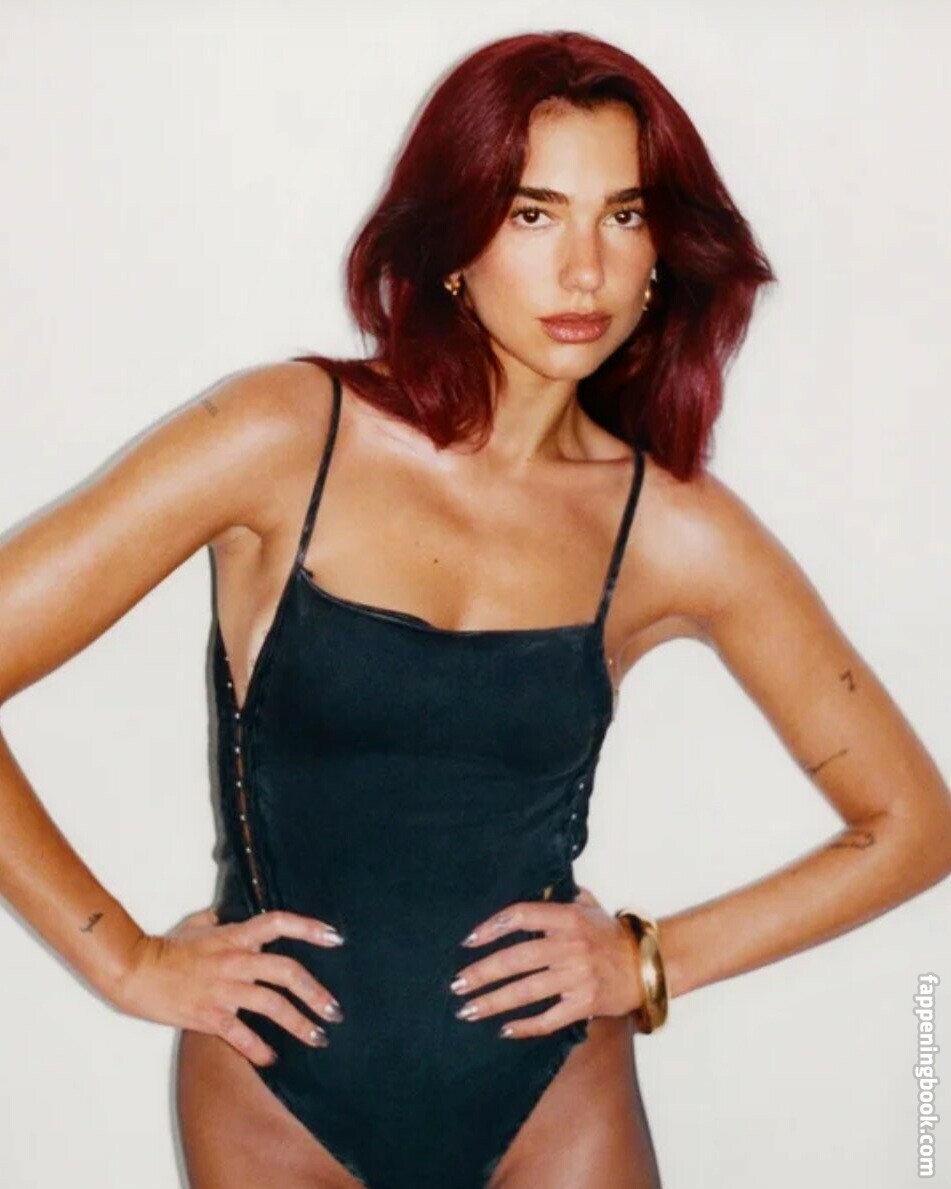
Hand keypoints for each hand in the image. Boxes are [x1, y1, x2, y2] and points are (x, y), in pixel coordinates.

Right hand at [111, 905, 346, 1066]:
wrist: (134, 971)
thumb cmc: (164, 947)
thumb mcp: (196, 924)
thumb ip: (218, 920)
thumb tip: (226, 914)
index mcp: (234, 936)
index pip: (278, 923)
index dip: (309, 928)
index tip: (334, 938)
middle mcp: (234, 961)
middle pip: (285, 971)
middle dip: (315, 992)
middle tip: (335, 1010)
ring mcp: (222, 989)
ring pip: (271, 1005)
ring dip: (298, 1024)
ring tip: (318, 1037)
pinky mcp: (208, 1015)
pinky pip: (240, 1034)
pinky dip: (258, 1049)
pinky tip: (272, 1059)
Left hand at [451, 886, 642, 1038]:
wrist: (646, 965)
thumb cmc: (610, 935)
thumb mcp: (587, 906)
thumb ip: (557, 897)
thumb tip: (528, 887)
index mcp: (568, 918)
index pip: (522, 916)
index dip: (492, 927)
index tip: (468, 940)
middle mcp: (571, 946)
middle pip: (516, 959)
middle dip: (482, 972)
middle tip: (457, 983)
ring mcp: (578, 977)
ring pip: (527, 991)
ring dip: (493, 1002)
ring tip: (467, 1010)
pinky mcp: (585, 1004)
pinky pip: (549, 1018)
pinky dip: (526, 1027)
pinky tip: (504, 1030)